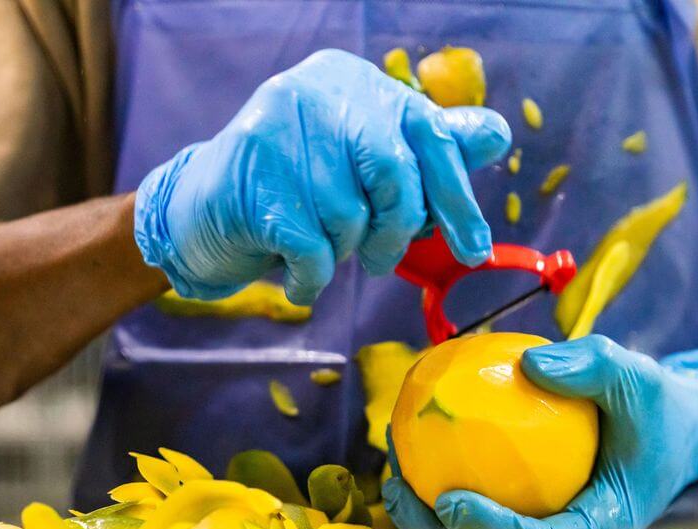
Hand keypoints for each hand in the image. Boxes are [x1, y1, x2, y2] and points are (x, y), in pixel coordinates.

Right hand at [134, 49, 510, 303]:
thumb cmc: (298, 190)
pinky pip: (313, 247)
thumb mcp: (364, 164)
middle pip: (394, 172)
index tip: (474, 249)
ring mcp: (281, 128)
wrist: (201, 212)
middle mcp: (318, 91)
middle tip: (380, 258)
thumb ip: (425, 151)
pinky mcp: (254, 177)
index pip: (431, 133)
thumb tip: (496, 134)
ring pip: (350, 215)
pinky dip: (313, 277)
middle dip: (396, 230)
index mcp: (357, 82)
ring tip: (317, 246)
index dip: (457, 197)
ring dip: (342, 252)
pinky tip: (299, 276)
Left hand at [383, 337, 697, 528]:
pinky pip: (473, 518)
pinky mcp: (526, 519)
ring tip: (392, 480)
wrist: (671, 431)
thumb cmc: (656, 408)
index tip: (452, 500)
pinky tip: (407, 461)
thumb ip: (591, 368)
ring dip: (426, 525)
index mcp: (602, 528)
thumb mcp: (638, 378)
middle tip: (401, 491)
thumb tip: (528, 365)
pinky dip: (437, 496)